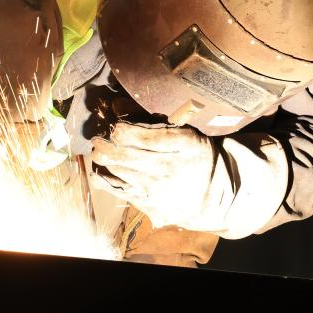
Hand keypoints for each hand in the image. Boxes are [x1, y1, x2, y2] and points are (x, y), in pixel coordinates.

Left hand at [89, 121, 220, 229]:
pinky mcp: (149, 206)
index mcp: (182, 143)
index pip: (138, 135)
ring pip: (115, 171)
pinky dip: (103, 178)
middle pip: (120, 154)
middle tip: (98, 139)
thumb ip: (151, 118)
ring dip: (102, 159)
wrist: (214, 196)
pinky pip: (116, 190)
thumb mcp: (185, 132)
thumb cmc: (195, 155)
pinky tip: (102, 170)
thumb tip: (116, 106)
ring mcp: (157, 190)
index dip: (119, 129)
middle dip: (102, 143)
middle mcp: (169, 168)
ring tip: (101, 152)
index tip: (116, 127)